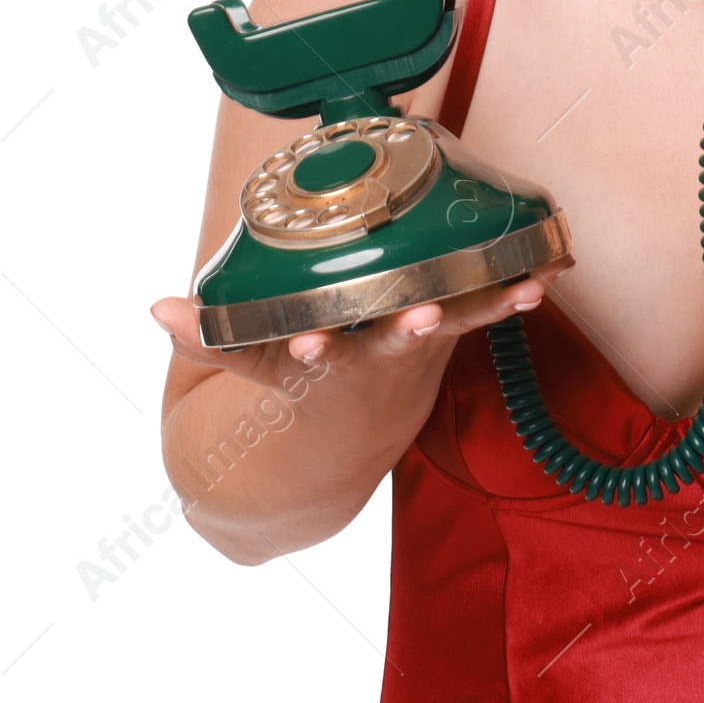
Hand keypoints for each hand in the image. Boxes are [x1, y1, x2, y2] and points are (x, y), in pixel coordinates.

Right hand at [150, 260, 568, 385]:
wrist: (351, 432)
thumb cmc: (302, 381)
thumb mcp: (255, 367)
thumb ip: (214, 340)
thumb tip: (155, 309)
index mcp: (320, 368)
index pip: (306, 362)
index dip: (313, 354)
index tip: (308, 347)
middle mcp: (373, 361)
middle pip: (390, 349)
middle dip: (404, 334)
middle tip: (420, 318)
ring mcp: (417, 348)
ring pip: (453, 328)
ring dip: (488, 309)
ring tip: (522, 291)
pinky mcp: (449, 328)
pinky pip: (485, 309)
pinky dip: (515, 294)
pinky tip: (548, 270)